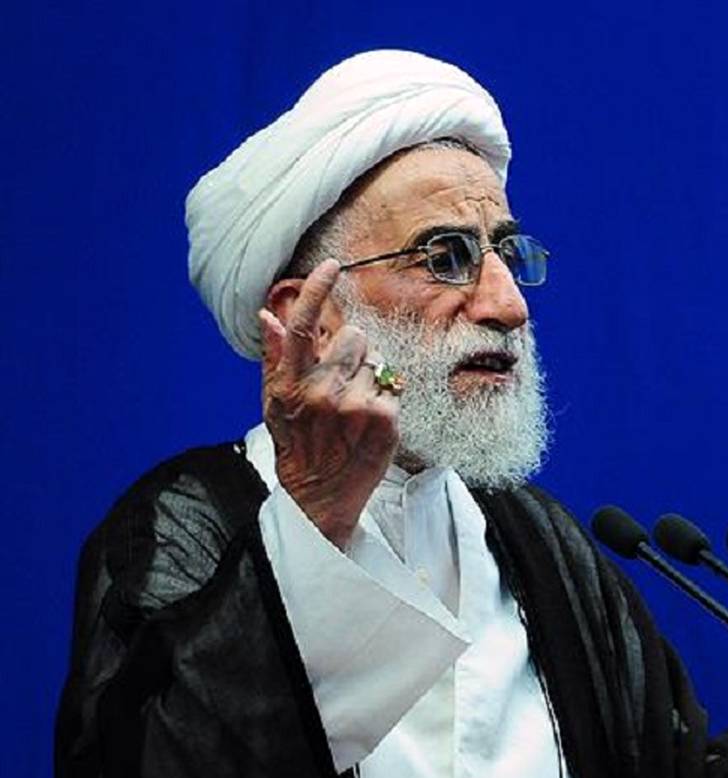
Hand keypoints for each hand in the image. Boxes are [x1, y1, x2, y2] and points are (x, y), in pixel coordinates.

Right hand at [258, 260, 401, 547]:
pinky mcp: (385, 418)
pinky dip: (385, 398)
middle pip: (354, 336)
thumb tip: (266, 315)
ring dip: (369, 376)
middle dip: (352, 353)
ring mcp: (355, 405)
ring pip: (376, 360)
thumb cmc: (298, 444)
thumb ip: (273, 357)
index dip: (317, 289)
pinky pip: (393, 385)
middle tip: (342, 383)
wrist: (321, 496)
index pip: (302, 325)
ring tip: (355, 406)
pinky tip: (369, 421)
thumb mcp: (275, 402)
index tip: (332, 265)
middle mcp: (322, 391)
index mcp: (291, 383)